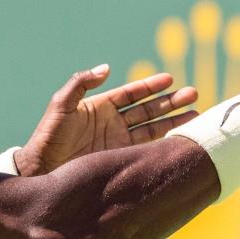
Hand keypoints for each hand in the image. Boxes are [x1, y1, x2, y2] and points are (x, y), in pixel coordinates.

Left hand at [14, 65, 198, 176]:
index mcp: (100, 106)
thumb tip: (106, 68)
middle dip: (170, 101)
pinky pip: (146, 148)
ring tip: (196, 113)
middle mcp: (112, 123)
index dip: (150, 86)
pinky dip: (164, 142)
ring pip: (152, 127)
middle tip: (194, 93)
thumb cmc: (49, 137)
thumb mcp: (62, 105)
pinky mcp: (120, 159)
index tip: (170, 79)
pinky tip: (181, 137)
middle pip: (147, 109)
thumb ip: (80, 83)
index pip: (131, 93)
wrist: (43, 170)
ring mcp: (118, 141)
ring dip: (173, 120)